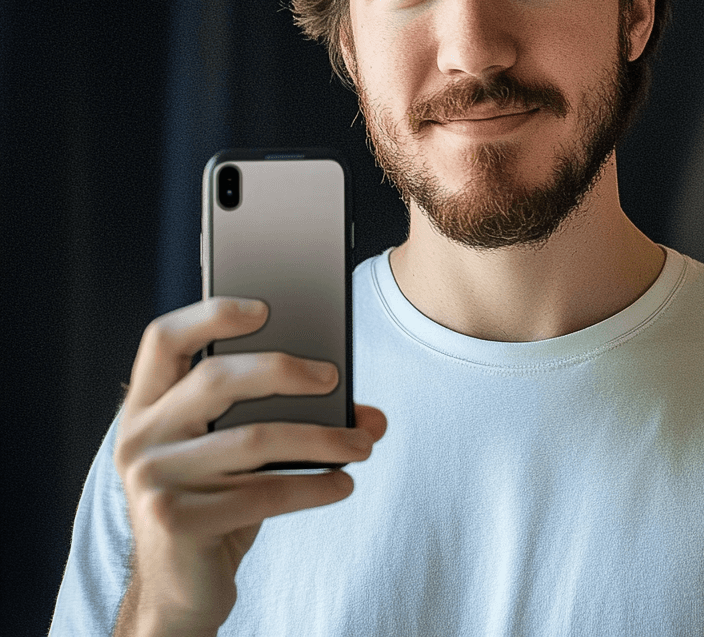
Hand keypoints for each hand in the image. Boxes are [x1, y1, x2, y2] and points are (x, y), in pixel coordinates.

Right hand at [113, 297, 385, 636]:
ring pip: (254, 439)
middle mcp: (138, 437)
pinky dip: (314, 486)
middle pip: (217, 377)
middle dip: (287, 370)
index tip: (266, 307)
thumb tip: (370, 415)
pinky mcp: (175, 522)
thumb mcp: (236, 454)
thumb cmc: (217, 501)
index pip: (164, 338)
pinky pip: (263, 492)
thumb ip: (285, 420)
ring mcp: (152, 480)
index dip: (212, 314)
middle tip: (334, 378)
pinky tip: (343, 484)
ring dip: (322, 438)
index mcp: (146, 406)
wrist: (179, 590)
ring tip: (362, 443)